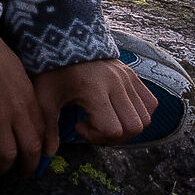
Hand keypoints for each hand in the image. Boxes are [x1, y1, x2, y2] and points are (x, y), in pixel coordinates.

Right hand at [0, 32, 53, 176]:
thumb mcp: (16, 72)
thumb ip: (19, 92)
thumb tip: (12, 102)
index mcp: (30, 101)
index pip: (40, 132)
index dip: (38, 149)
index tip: (32, 156)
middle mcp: (20, 115)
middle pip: (30, 150)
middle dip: (27, 167)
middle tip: (21, 175)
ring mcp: (0, 121)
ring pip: (8, 157)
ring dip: (2, 169)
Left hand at [33, 57, 156, 146]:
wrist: (65, 39)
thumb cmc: (52, 70)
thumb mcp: (44, 98)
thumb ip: (47, 127)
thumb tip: (47, 154)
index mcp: (94, 90)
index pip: (113, 129)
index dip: (96, 136)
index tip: (78, 125)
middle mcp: (117, 84)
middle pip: (133, 127)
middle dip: (113, 136)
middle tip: (93, 127)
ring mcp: (128, 79)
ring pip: (145, 119)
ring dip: (127, 127)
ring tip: (104, 119)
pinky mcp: (134, 76)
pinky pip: (151, 104)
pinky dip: (139, 114)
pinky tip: (116, 110)